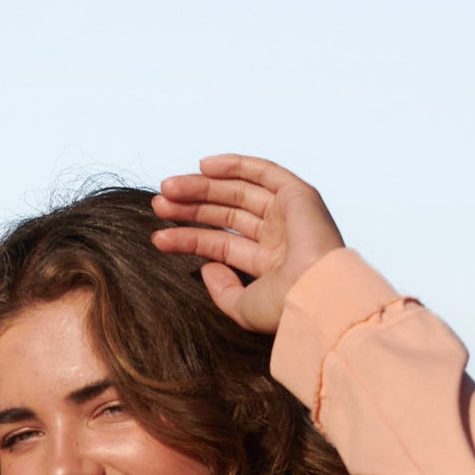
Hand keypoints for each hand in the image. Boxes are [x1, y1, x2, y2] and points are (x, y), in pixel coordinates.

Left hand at [151, 154, 344, 334]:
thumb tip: (206, 268)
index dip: (189, 238)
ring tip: (167, 190)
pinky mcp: (299, 195)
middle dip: (190, 208)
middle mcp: (279, 237)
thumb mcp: (242, 308)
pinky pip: (262, 172)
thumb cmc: (284, 309)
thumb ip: (222, 291)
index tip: (159, 236)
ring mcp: (289, 215)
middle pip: (225, 215)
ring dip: (202, 188)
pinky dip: (235, 165)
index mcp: (269, 265)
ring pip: (237, 192)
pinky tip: (203, 167)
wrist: (316, 296)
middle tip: (159, 205)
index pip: (221, 244)